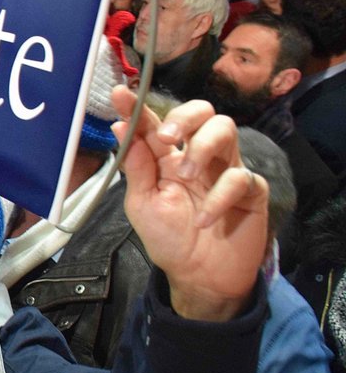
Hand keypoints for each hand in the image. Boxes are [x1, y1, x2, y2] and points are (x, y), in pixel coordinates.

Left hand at [111, 86, 267, 321]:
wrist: (198, 277)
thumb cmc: (169, 239)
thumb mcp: (142, 204)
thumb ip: (136, 168)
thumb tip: (121, 127)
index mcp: (168, 159)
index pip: (156, 125)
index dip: (139, 109)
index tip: (121, 95)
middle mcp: (198, 158)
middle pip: (203, 113)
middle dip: (185, 116)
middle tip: (168, 136)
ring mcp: (226, 170)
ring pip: (226, 129)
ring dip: (203, 146)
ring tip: (187, 175)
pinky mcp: (250, 191)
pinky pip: (241, 177)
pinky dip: (220, 197)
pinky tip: (203, 220)